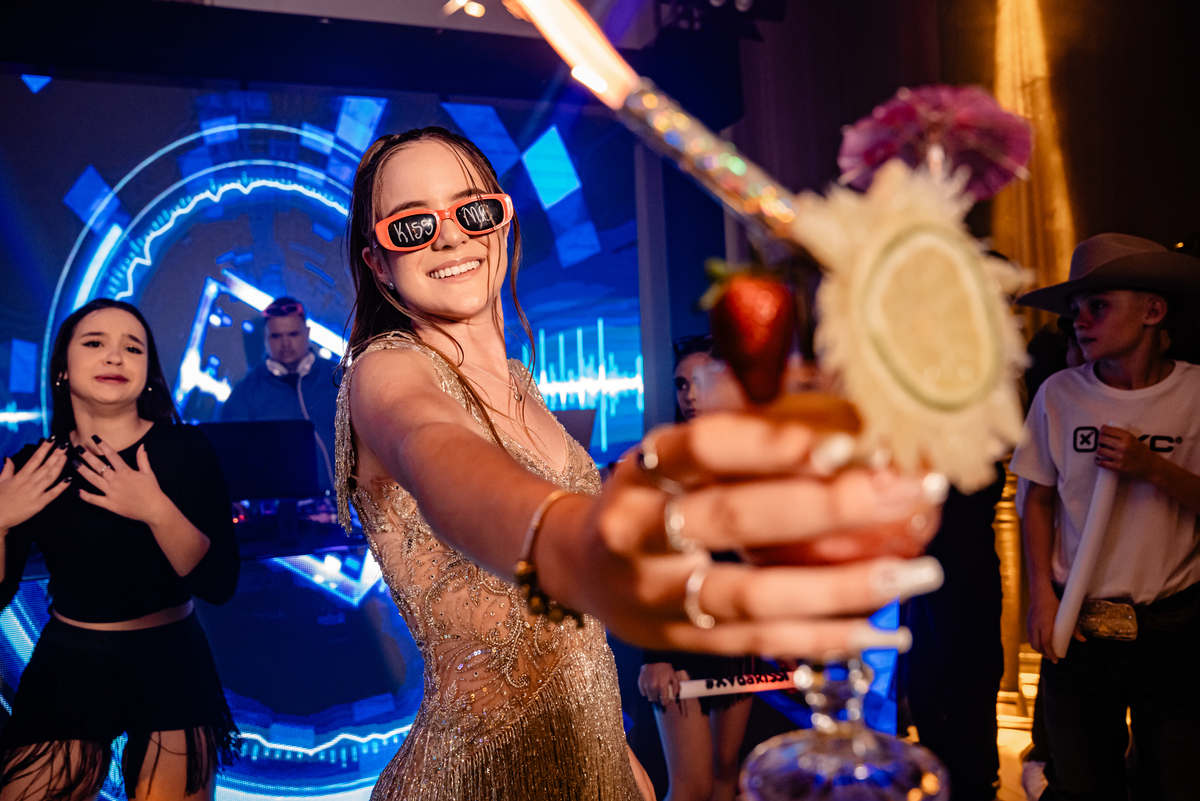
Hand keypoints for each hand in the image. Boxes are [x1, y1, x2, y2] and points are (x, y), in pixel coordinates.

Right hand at [0, 439, 70, 530]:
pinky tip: (69, 479)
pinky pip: (52, 493)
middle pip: (45, 466)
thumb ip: (7, 469)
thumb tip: (9, 458)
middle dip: (56, 454)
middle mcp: (29, 482)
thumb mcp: (0, 481)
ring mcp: (35, 492)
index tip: (51, 439)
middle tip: (65, 445)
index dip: (44, 448)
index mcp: (20, 476)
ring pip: (50, 476)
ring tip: (66, 456)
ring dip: (59, 466)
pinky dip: (61, 487)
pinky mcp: (39, 504)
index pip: (35, 459)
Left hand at [76, 439, 168, 522]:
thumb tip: (142, 446)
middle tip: (78, 448)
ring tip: (74, 463)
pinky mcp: (109, 504)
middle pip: (99, 466)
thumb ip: (142, 459)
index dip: (103, 445)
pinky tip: (76, 491)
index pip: (112, 455)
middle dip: (87, 456)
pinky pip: (94, 499)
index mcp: (125, 471)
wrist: (154, 509)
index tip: (95, 438)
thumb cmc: (152, 490)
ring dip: (83, 471)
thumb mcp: (148, 472)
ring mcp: (111, 492)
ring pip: (93, 479)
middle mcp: (116, 480)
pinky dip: (85, 495)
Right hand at [547, 413, 946, 658]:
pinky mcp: (677, 643)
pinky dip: (825, 639)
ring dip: (843, 588)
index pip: (706, 448)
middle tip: (910, 493)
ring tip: (917, 575)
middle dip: (832, 507)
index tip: (851, 441)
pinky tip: (882, 630)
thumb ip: (738, 447)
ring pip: (753, 596)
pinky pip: (759, 644)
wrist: (578, 567)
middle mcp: (639, 531)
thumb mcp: (671, 458)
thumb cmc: (647, 499)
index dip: (775, 444)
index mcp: (641, 470)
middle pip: (735, 519)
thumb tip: (851, 436)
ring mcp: (655, 595)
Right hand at [637, 662, 685, 704]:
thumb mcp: (673, 676)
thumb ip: (676, 686)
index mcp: (662, 685)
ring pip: (650, 698)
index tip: (666, 701)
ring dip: (653, 696)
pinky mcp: (640, 683)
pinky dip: (647, 693)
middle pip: (656, 699)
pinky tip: (650, 688)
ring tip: (656, 691)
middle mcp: (653, 686)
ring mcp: (646, 685)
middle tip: (661, 695)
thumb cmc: (664, 670)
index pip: (664, 700)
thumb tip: (675, 696)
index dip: (665, 702)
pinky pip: (644, 694)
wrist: (652, 661)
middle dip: (659, 699)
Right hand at [1027, 586, 1083, 663]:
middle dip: (1045, 654)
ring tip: (1046, 652)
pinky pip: (1029, 637)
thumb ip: (1073, 629)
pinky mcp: (1027, 623)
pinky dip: (1034, 643)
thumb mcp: (1065, 616)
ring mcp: (1029, 625)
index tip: (1056, 660)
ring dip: (1039, 649)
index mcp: (1044, 626)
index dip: (1051, 654)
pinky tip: (1039, 643)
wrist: (1039, 593)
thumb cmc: (1053, 603)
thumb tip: (1083, 640)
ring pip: (1032, 642)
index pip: (1046, 644)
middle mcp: (1035, 627)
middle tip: (1052, 658)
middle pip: (1038, 646)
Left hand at [1096, 425, 1158, 479]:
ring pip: (1099, 450)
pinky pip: (1101, 462)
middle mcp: (1123, 445)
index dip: (1102, 431)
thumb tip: (1105, 432)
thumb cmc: (1144, 454)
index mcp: (1128, 437)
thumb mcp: (1135, 440)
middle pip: (1101, 439)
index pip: (1106, 429)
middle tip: (1102, 444)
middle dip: (1099, 441)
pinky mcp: (1118, 467)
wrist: (1154, 468)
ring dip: (1099, 451)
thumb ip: (1122, 436)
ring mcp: (1120, 457)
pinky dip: (1097, 461)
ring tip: (1103, 452)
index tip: (1103, 434)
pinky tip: (1099, 460)